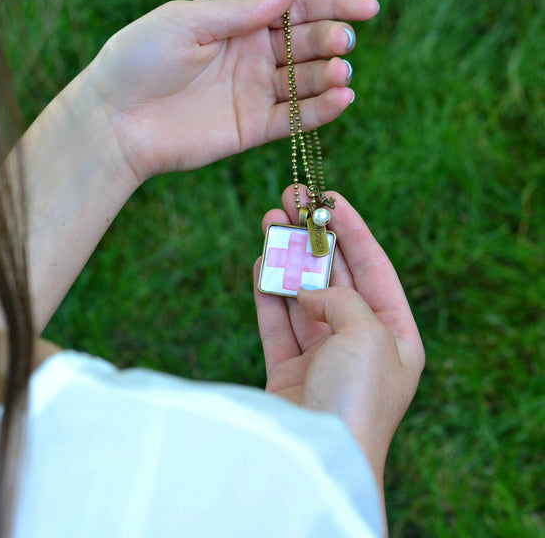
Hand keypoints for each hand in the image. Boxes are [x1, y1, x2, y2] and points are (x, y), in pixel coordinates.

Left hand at [87, 0, 378, 181]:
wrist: (117, 120)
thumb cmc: (139, 61)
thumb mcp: (186, 22)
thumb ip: (239, 11)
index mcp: (236, 21)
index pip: (294, 8)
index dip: (333, 4)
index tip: (369, 7)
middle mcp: (251, 55)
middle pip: (306, 43)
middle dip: (330, 39)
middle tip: (341, 42)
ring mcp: (253, 92)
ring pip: (305, 81)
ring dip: (329, 75)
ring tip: (341, 72)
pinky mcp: (252, 128)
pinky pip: (294, 118)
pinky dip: (320, 110)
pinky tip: (342, 99)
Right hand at [253, 188, 424, 487]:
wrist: (316, 458)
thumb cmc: (357, 396)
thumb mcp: (368, 333)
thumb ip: (341, 299)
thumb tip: (306, 289)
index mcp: (395, 336)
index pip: (374, 269)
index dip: (353, 230)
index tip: (331, 198)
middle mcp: (359, 343)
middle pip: (334, 277)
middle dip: (314, 238)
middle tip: (292, 200)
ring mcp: (322, 357)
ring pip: (301, 295)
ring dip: (287, 258)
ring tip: (270, 221)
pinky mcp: (288, 370)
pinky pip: (277, 321)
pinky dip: (268, 292)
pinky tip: (261, 262)